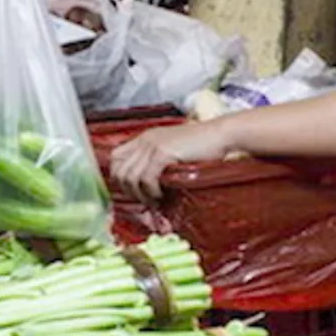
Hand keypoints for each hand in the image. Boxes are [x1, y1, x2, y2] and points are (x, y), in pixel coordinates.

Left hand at [110, 120, 232, 201]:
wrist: (219, 135)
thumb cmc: (202, 146)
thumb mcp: (172, 149)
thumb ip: (156, 161)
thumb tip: (145, 185)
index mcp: (145, 138)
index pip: (115, 157)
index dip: (119, 177)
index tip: (132, 190)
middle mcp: (144, 140)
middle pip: (119, 170)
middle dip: (128, 190)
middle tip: (144, 199)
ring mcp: (152, 146)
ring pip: (130, 177)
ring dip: (140, 194)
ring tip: (154, 199)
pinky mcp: (163, 153)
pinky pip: (146, 179)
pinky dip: (151, 191)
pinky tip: (161, 194)